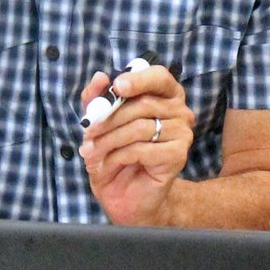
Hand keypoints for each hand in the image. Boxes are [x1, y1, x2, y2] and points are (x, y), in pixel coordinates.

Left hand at [77, 63, 192, 224]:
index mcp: (164, 94)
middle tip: (87, 132)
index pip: (159, 76)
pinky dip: (118, 156)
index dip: (138, 79)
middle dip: (109, 118)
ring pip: (140, 127)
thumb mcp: (98, 123)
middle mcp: (179, 110)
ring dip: (109, 140)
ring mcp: (182, 133)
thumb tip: (100, 77)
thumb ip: (97, 99)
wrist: (125, 193)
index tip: (116, 86)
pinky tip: (109, 163)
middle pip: (143, 104)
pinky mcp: (178, 156)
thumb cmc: (114, 152)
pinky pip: (142, 149)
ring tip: (91, 151)